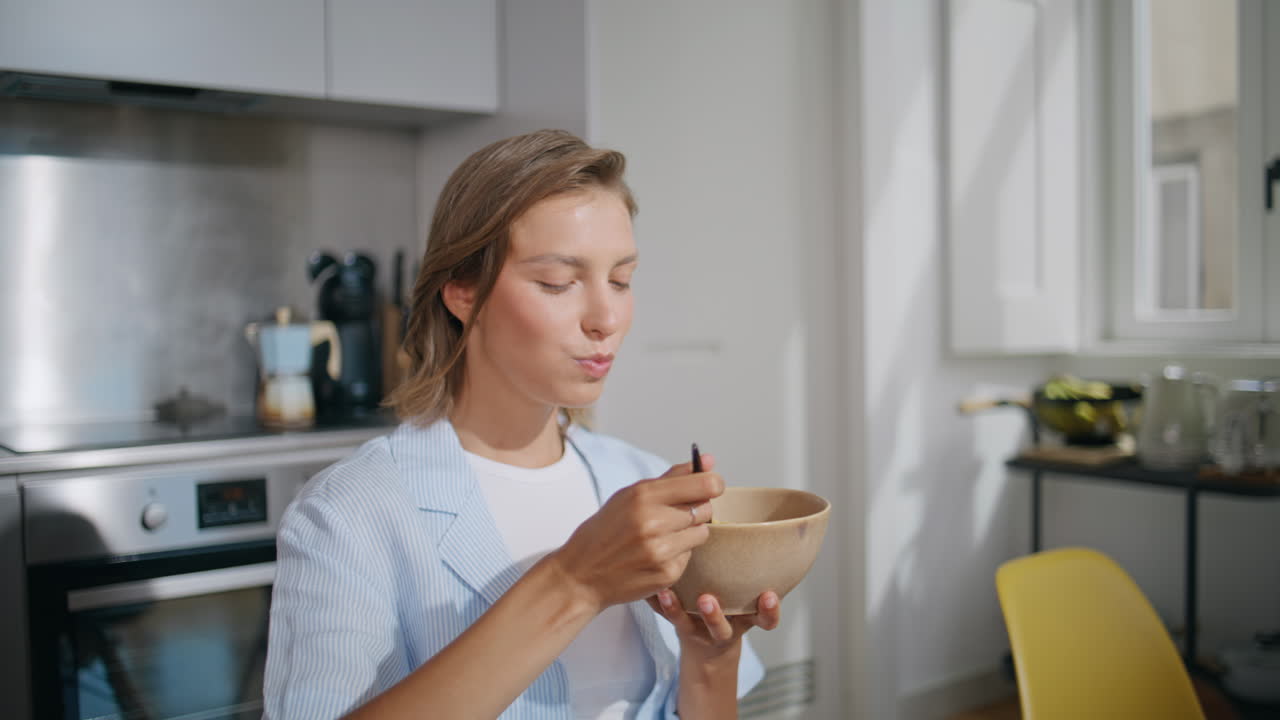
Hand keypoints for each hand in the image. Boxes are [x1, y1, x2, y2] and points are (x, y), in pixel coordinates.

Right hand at [549, 459, 723, 613]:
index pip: (703, 484)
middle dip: (697, 509)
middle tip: (675, 515)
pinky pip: (690, 556)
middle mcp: (652, 523)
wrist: (580, 575)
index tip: (712, 486)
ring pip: (701, 533)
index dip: (713, 484)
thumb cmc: (605, 531)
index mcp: (642, 496)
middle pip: (705, 509)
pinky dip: (678, 554)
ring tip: (663, 536)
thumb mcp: (630, 495)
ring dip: (689, 533)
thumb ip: (673, 477)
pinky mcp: (666, 574)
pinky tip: (655, 555)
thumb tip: (708, 460)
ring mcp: (660, 551)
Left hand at [647, 589, 780, 661]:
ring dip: (676, 610)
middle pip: (722, 628)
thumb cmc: (730, 609)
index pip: (764, 619)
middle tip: (706, 600)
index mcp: (745, 618)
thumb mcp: (746, 601)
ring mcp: (697, 630)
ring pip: (685, 625)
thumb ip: (751, 577)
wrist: (707, 647)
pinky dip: (655, 603)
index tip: (769, 596)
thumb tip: (744, 529)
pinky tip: (647, 589)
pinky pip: (665, 617)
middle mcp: (722, 627)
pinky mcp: (678, 626)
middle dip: (714, 616)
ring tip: (667, 594)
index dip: (769, 610)